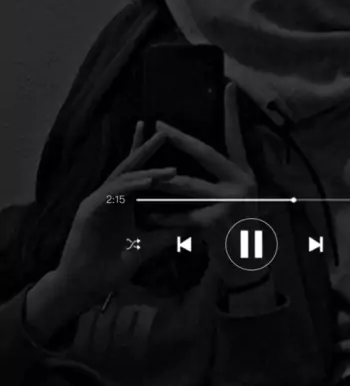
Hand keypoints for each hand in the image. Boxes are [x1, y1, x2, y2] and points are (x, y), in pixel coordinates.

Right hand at [54, 122, 185, 303]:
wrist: (84, 288)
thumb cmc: (110, 267)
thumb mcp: (146, 247)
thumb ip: (167, 234)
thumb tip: (195, 226)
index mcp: (121, 201)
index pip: (137, 173)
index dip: (149, 155)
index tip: (165, 137)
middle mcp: (109, 196)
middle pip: (129, 167)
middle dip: (146, 149)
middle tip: (164, 132)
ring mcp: (97, 201)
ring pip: (123, 179)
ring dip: (146, 172)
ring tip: (170, 171)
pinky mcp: (88, 210)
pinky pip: (111, 193)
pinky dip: (129, 186)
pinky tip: (146, 182)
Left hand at [149, 83, 258, 286]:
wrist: (248, 267)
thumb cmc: (238, 228)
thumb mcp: (237, 197)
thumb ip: (222, 177)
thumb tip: (198, 155)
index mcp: (244, 172)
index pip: (236, 136)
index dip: (232, 111)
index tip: (229, 84)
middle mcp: (242, 181)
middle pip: (205, 153)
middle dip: (179, 139)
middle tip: (158, 124)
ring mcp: (231, 200)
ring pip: (188, 185)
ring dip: (162, 183)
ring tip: (141, 173)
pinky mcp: (217, 221)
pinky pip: (183, 216)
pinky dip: (165, 217)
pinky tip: (149, 217)